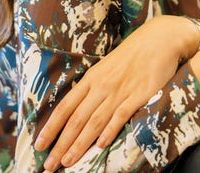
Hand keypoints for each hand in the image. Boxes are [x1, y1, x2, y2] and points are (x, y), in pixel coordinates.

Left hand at [36, 15, 198, 170]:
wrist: (160, 39)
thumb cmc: (133, 53)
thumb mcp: (106, 66)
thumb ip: (93, 86)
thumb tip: (78, 106)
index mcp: (91, 78)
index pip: (64, 107)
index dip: (50, 128)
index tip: (39, 145)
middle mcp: (101, 86)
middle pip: (76, 119)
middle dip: (61, 144)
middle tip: (48, 164)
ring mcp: (120, 91)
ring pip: (94, 121)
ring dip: (80, 144)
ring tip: (68, 162)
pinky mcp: (139, 95)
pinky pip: (121, 115)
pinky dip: (110, 131)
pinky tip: (101, 146)